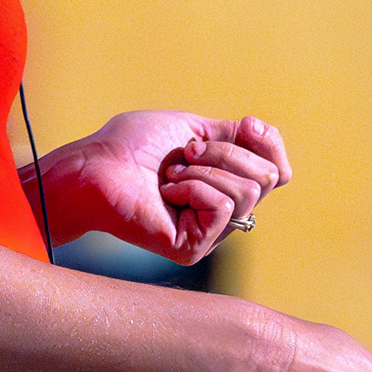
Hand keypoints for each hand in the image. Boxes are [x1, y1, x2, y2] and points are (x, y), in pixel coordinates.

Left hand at [39, 110, 291, 265]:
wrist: (94, 167)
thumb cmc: (131, 146)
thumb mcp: (192, 128)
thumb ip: (232, 136)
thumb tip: (264, 133)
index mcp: (224, 184)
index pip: (277, 171)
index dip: (271, 144)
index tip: (246, 124)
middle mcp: (222, 212)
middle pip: (266, 178)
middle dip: (227, 152)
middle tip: (185, 151)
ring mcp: (210, 233)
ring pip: (248, 191)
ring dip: (206, 168)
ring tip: (172, 172)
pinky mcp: (194, 248)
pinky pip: (222, 207)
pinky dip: (195, 187)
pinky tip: (167, 191)